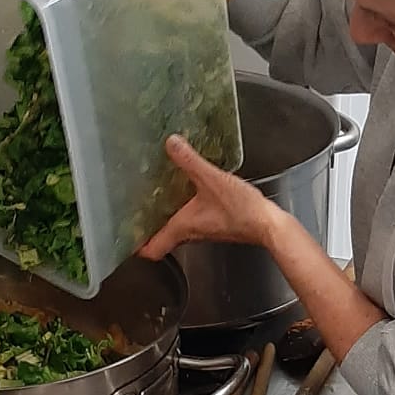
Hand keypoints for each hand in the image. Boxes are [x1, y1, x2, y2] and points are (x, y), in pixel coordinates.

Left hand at [140, 136, 276, 259]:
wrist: (269, 224)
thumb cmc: (242, 211)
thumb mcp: (211, 180)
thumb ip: (189, 161)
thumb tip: (171, 144)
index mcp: (183, 227)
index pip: (152, 250)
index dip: (136, 247)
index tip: (124, 236)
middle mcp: (191, 233)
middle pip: (161, 239)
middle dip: (147, 228)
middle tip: (134, 213)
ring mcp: (204, 231)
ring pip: (177, 229)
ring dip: (166, 217)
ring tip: (156, 198)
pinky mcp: (216, 224)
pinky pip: (193, 220)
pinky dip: (185, 210)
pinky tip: (189, 193)